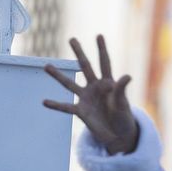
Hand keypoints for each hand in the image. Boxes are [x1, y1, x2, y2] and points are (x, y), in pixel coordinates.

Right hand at [41, 35, 139, 154]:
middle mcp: (95, 87)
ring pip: (69, 84)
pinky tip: (44, 101)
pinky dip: (55, 105)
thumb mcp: (123, 103)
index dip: (102, 49)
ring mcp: (86, 98)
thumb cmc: (123, 117)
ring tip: (46, 66)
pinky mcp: (80, 111)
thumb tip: (127, 76)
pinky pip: (66, 107)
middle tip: (72, 39)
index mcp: (108, 82)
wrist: (118, 135)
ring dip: (58, 76)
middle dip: (79, 53)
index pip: (105, 63)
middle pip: (85, 66)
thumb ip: (121, 90)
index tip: (99, 35)